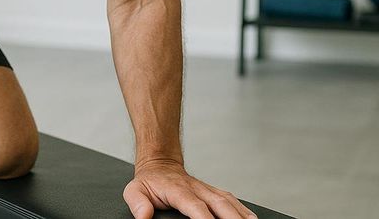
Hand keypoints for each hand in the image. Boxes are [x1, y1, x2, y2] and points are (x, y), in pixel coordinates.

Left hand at [123, 160, 256, 218]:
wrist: (159, 164)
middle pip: (219, 204)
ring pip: (229, 202)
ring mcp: (208, 190)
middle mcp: (197, 189)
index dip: (204, 218)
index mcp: (178, 190)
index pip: (195, 206)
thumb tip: (144, 217)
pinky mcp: (214, 193)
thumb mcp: (134, 191)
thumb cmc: (149, 182)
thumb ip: (138, 204)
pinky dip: (243, 210)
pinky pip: (232, 201)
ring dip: (241, 215)